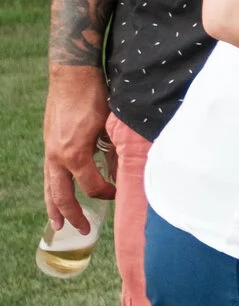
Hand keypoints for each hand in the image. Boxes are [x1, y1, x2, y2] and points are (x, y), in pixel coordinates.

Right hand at [42, 63, 112, 233]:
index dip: (107, 192)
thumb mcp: (112, 126)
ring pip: (50, 185)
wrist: (73, 76)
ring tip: (56, 224)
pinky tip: (57, 194)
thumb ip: (116, 151)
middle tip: (81, 230)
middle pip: (62, 194)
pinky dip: (53, 187)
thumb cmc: (96, 98)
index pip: (93, 185)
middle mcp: (58, 156)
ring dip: (53, 206)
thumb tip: (123, 170)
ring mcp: (50, 150)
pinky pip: (50, 172)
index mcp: (76, 154)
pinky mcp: (49, 143)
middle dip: (72, 214)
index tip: (119, 193)